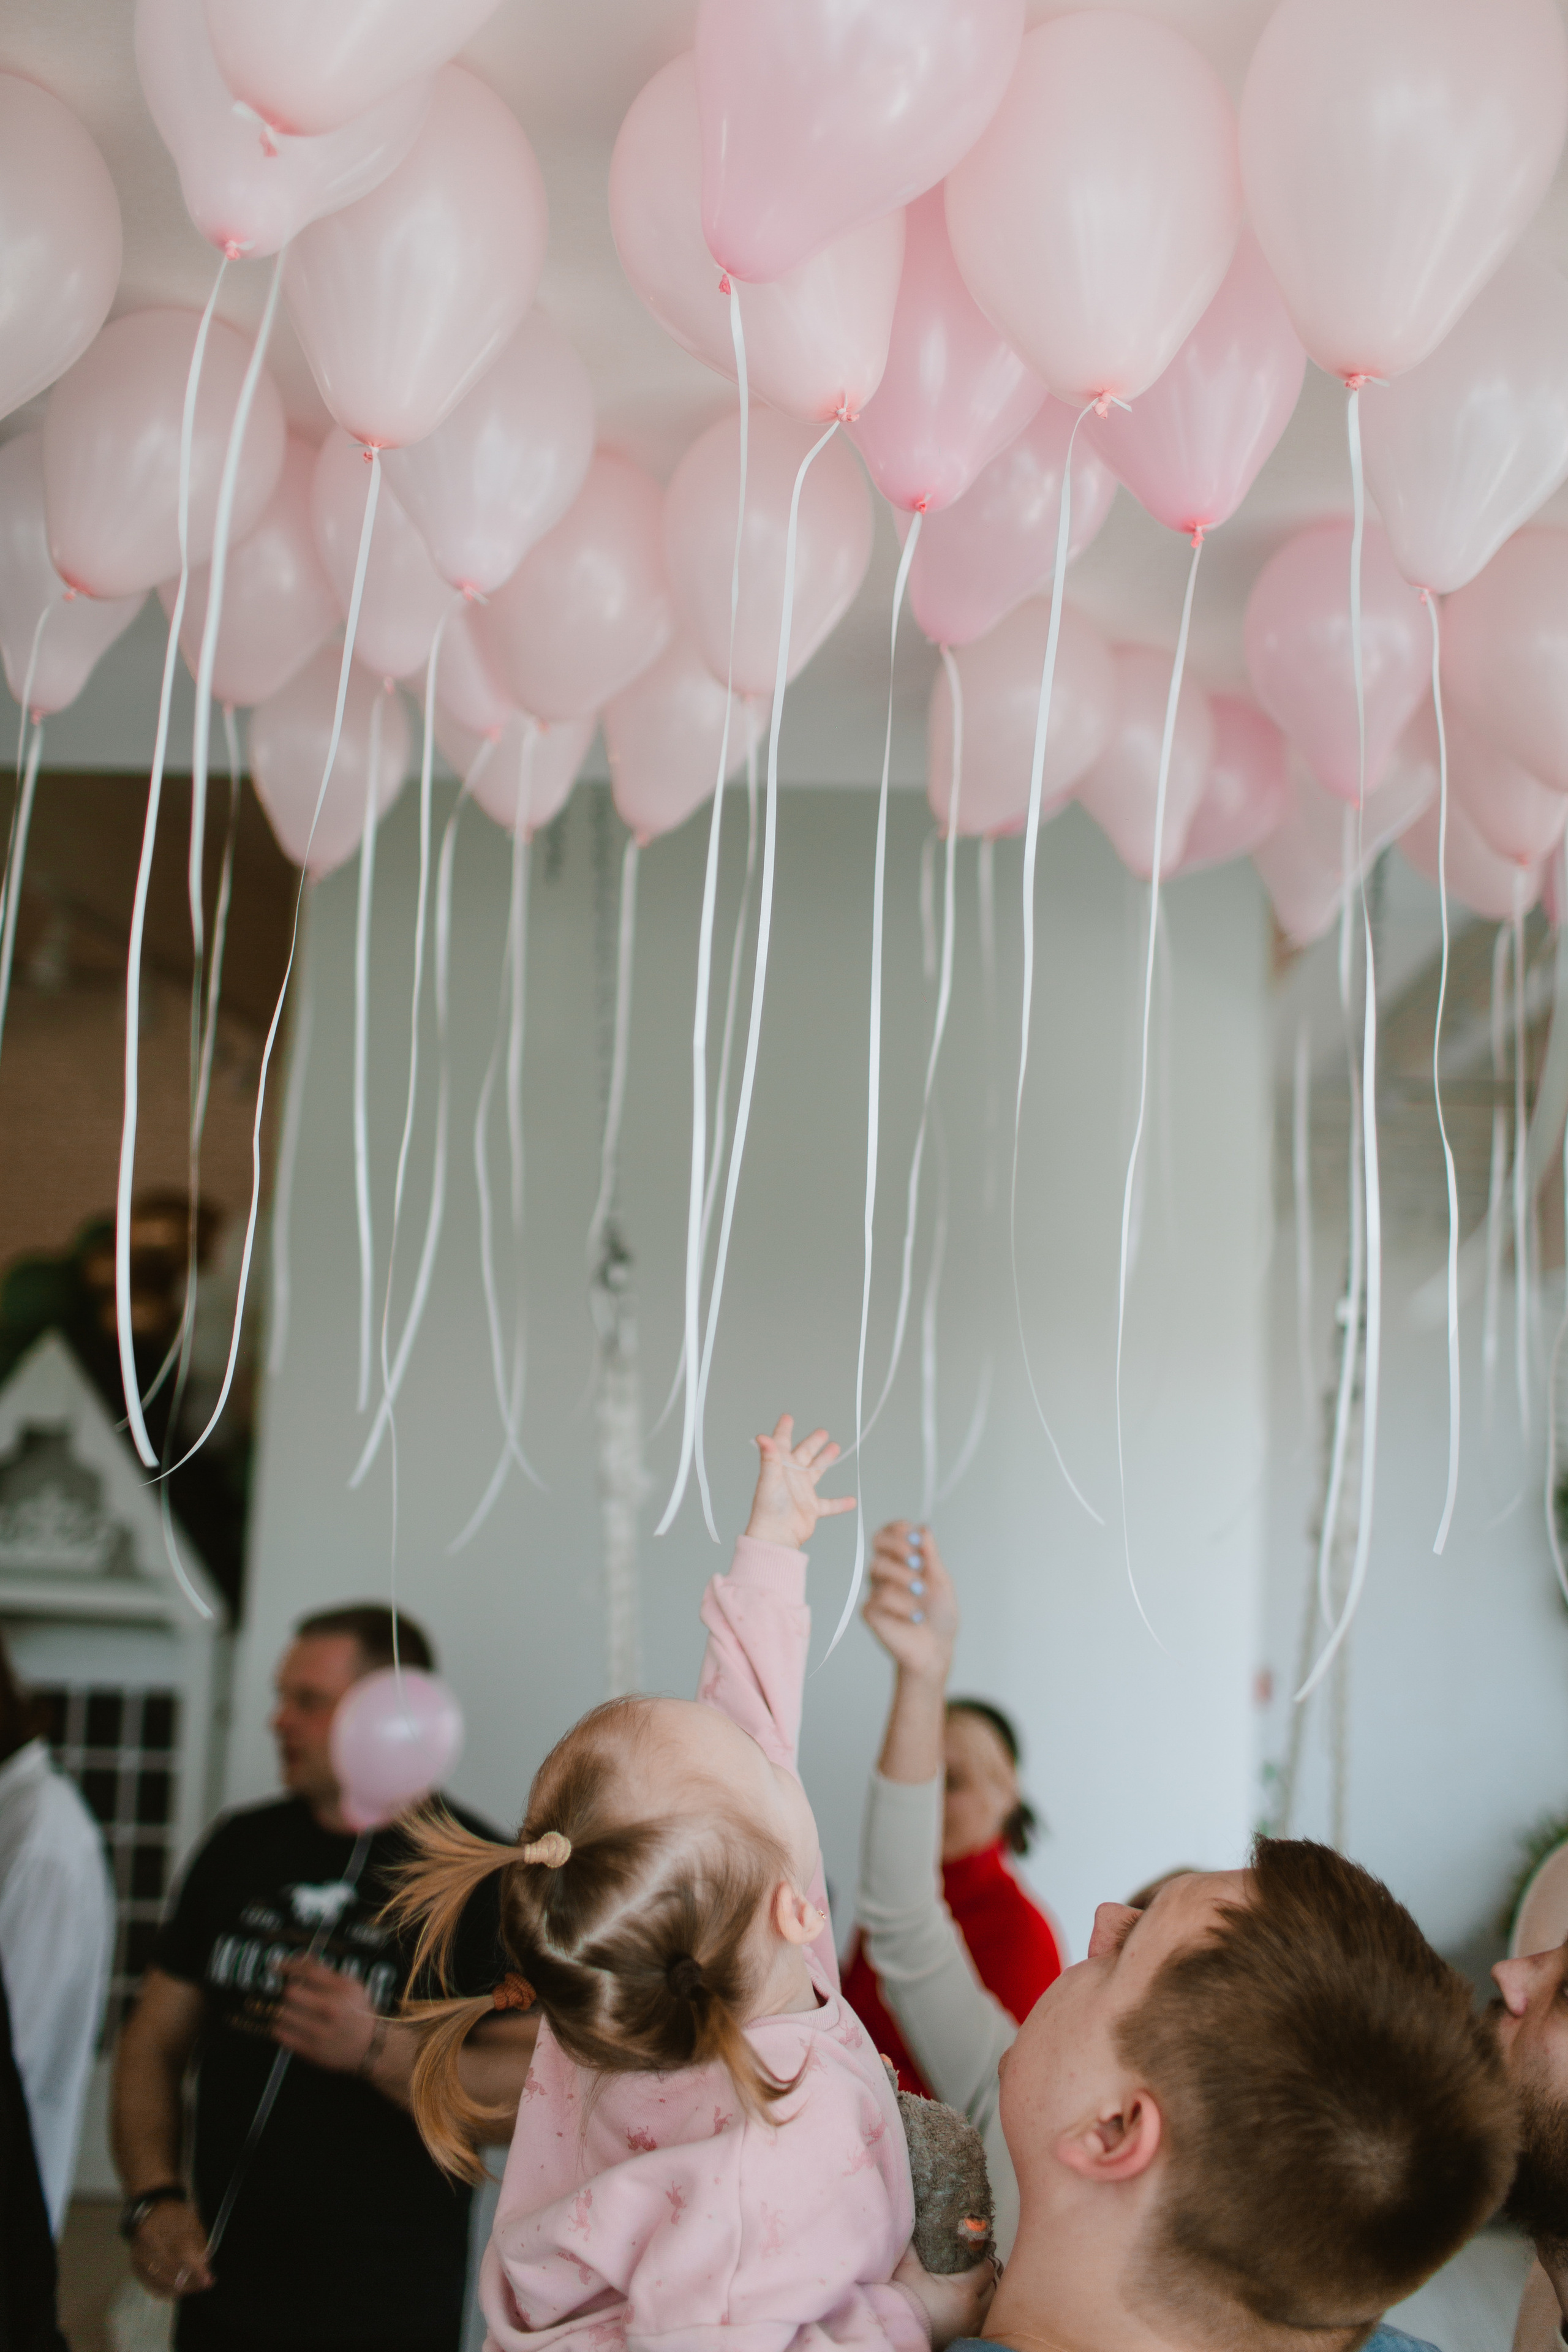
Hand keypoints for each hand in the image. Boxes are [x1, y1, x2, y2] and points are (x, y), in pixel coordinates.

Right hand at [130, 2199, 212, 2300]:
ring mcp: (139, 2255)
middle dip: (190, 2281)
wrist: (150, 2210)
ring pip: (160, 2281)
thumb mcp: (191, 2221)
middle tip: (204, 2285)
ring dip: (179, 2288)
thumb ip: (198, 2244)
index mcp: (164, 2224)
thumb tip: (204, 2269)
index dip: (196, 2269)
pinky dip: (166, 2290)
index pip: (182, 2252)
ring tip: (194, 2287)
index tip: (209, 2281)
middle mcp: (147, 2241)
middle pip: (170, 2269)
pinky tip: (178, 2290)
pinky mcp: (135, 2266)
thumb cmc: (174, 2215)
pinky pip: (151, 2285)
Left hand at [272, 1958, 381, 2073]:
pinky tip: (287, 2026)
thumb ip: (326, 1972)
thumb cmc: (358, 2012)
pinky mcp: (311, 2049)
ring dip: (283, 2010)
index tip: (279, 1966)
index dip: (289, 1965)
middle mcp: (331, 2009)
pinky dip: (280, 2028)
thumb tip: (300, 1960)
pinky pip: (282, 2034)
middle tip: (290, 1993)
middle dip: (288, 1991)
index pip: (308, 1971)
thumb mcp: (351, 1985)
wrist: (370, 2046)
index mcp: (342, 1989)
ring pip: (283, 2013)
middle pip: (291, 1992)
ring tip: (290, 2011)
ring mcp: (320, 2030)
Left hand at [745, 1414, 854, 1550]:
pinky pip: (829, 1505)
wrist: (777, 1536)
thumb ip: (769, 1457)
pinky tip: (851, 1500)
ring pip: (816, 1472)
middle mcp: (791, 1477)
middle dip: (812, 1442)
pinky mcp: (812, 1509)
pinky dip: (840, 1503)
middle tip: (823, 1431)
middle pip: (804, 1454)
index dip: (784, 1430)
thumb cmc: (769, 1508)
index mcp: (780, 1467)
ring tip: (835, 1447)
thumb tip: (761, 1436)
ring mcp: (802, 1492)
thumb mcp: (770, 1479)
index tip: (787, 1417)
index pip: (782, 1443)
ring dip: (825, 1460)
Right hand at [864, 1522, 957, 1684]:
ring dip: (903, 1578)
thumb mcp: (942, 1582)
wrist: (936, 1649)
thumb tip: (923, 1528)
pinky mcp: (871, 1612)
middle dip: (897, 1546)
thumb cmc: (939, 1616)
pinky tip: (915, 1618)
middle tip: (916, 1561)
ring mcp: (877, 1591)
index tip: (914, 1536)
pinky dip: (901, 1606)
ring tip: (921, 1592)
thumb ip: (931, 1557)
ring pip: (877, 1567)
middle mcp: (887, 1572)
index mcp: (903, 1561)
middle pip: (877, 1542)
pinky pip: (878, 1598)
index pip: (890, 1533)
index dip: (898, 1529)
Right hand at [893, 2242, 996, 2349]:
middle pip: (992, 2287)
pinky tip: (962, 2304)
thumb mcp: (907, 2268)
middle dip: (982, 2276)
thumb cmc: (905, 2300)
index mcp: (964, 2293)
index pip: (987, 2268)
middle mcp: (974, 2312)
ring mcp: (971, 2328)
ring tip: (967, 2285)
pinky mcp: (966, 2338)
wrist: (899, 2333)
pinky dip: (976, 2310)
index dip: (979, 2257)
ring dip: (981, 2294)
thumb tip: (913, 2220)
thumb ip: (913, 2244)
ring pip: (989, 2305)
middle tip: (967, 2267)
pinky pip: (980, 2320)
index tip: (968, 2251)